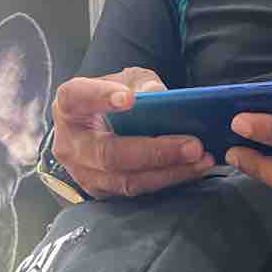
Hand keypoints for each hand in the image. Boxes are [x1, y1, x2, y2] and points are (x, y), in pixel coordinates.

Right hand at [51, 67, 214, 198]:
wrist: (100, 127)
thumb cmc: (114, 98)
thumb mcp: (126, 80)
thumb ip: (141, 83)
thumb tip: (157, 94)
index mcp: (69, 106)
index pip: (77, 98)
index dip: (101, 98)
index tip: (129, 99)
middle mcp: (71, 143)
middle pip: (108, 153)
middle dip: (155, 151)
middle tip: (192, 145)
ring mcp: (84, 173)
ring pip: (127, 179)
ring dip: (169, 171)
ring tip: (201, 159)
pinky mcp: (103, 191)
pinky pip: (138, 190)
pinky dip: (168, 180)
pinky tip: (193, 169)